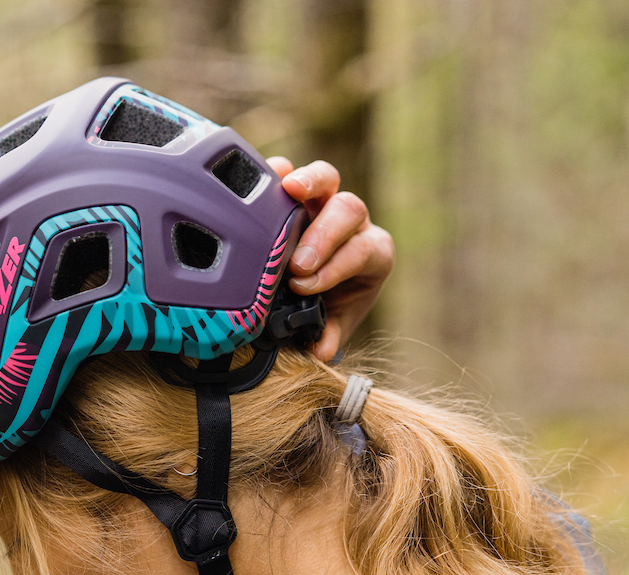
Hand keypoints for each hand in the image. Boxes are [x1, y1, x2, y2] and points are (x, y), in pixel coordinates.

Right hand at [266, 157, 393, 362]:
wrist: (315, 291)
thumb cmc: (327, 306)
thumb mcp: (330, 325)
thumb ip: (327, 336)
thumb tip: (318, 349)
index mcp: (371, 254)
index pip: (362, 251)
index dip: (336, 267)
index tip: (305, 286)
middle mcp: (352, 223)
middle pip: (349, 208)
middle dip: (322, 235)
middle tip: (295, 263)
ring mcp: (323, 201)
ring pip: (326, 178)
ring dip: (306, 182)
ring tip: (285, 190)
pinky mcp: (294, 191)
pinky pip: (289, 171)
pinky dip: (276, 172)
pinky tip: (257, 181)